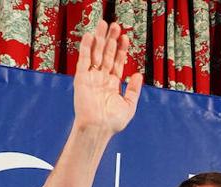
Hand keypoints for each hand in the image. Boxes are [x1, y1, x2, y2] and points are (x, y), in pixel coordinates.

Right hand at [73, 21, 142, 135]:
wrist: (98, 128)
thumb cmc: (113, 122)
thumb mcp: (129, 105)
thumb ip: (133, 89)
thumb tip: (138, 74)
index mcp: (112, 84)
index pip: (117, 62)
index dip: (121, 50)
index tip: (125, 38)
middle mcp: (101, 79)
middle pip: (106, 54)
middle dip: (111, 40)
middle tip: (115, 26)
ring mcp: (91, 77)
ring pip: (95, 53)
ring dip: (99, 39)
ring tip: (104, 24)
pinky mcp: (81, 78)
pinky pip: (83, 60)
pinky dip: (86, 47)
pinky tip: (90, 36)